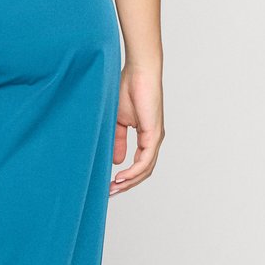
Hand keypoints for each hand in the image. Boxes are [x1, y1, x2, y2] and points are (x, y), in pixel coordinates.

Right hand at [109, 64, 164, 196]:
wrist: (138, 71)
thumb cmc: (128, 88)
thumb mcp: (118, 120)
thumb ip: (117, 139)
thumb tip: (116, 160)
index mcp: (146, 137)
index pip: (139, 164)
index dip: (125, 177)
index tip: (109, 184)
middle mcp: (153, 140)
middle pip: (143, 172)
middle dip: (126, 185)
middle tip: (109, 193)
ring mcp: (155, 138)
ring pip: (145, 169)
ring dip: (129, 182)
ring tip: (113, 188)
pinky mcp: (154, 134)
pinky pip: (145, 160)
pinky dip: (133, 171)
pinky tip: (121, 176)